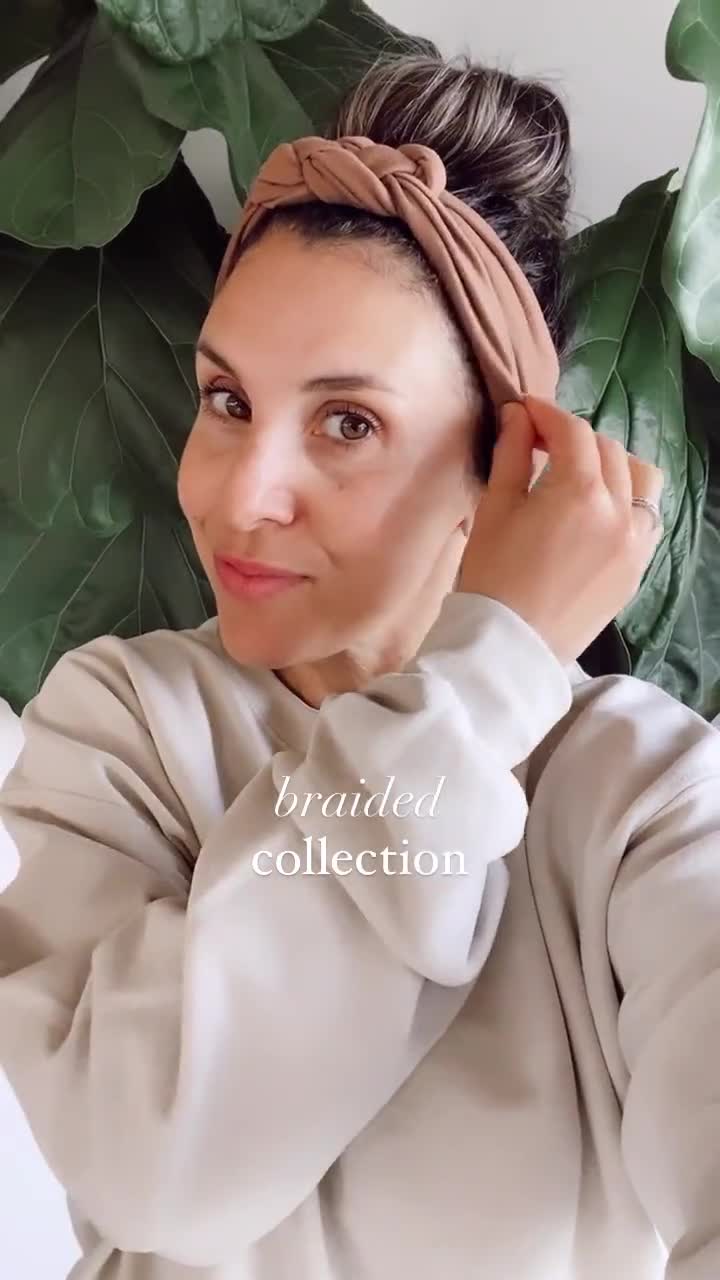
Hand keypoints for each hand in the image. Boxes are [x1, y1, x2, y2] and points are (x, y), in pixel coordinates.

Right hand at [457, 396, 663, 665]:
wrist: (509, 648)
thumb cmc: (491, 577)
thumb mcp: (494, 510)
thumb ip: (510, 455)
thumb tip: (518, 415)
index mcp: (579, 492)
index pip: (572, 431)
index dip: (546, 414)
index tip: (524, 412)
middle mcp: (618, 512)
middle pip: (607, 450)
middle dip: (575, 439)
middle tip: (540, 445)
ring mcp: (635, 543)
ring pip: (640, 478)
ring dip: (612, 464)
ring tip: (580, 475)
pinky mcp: (636, 569)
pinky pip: (646, 517)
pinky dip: (627, 501)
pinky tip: (599, 510)